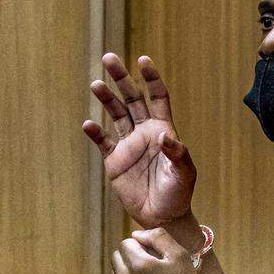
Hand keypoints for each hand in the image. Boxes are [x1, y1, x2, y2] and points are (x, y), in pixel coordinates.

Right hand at [83, 53, 196, 229]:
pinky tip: (88, 124)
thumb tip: (163, 136)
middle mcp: (144, 132)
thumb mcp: (184, 173)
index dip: (151, 78)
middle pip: (131, 98)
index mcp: (163, 129)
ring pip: (115, 114)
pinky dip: (95, 132)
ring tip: (96, 84)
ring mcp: (128, 145)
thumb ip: (176, 153)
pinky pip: (103, 142)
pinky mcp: (114, 161)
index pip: (157, 96)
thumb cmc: (179, 192)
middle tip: (108, 58)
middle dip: (121, 78)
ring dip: (105, 99)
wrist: (163, 216)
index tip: (142, 59)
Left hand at [108, 228, 205, 273]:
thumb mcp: (179, 255)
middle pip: (116, 257)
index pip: (125, 244)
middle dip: (130, 258)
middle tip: (149, 267)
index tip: (152, 256)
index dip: (140, 246)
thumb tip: (135, 235)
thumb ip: (157, 236)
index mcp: (139, 265)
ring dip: (126, 273)